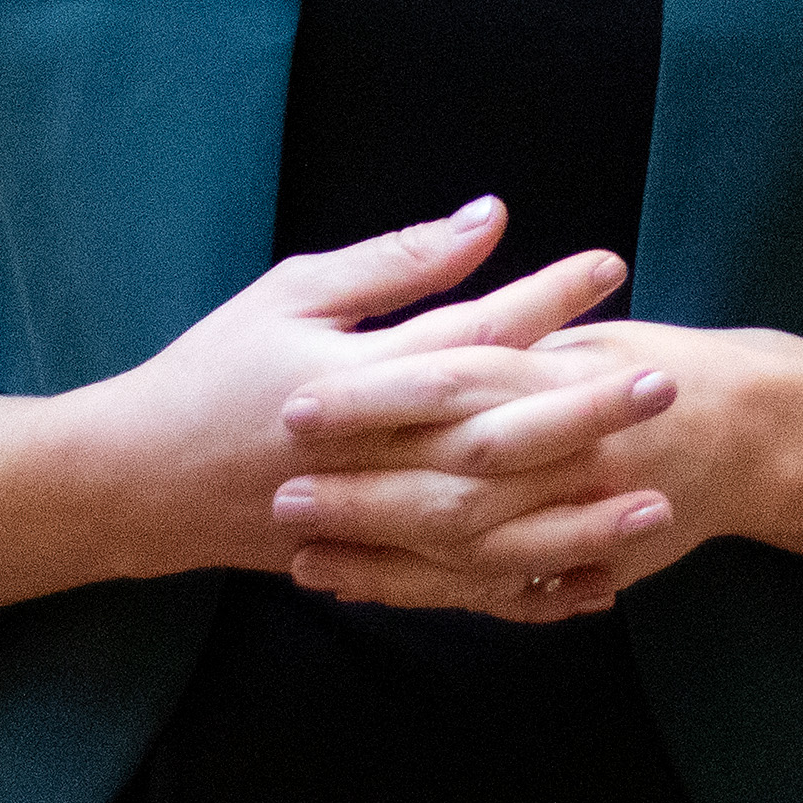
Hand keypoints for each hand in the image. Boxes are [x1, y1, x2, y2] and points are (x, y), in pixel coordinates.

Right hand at [0, 197, 661, 616]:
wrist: (138, 481)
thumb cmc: (216, 369)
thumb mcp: (296, 291)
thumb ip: (399, 261)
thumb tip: (491, 216)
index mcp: (357, 376)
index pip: (468, 332)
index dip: (545, 299)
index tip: (613, 266)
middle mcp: (373, 453)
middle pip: (495, 434)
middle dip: (584, 411)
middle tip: (664, 382)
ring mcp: (373, 521)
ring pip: (491, 527)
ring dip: (575, 517)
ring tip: (654, 501)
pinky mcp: (373, 565)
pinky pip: (463, 586)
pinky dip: (528, 586)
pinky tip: (593, 580)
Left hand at [275, 320, 802, 619]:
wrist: (752, 433)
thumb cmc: (646, 365)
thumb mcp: (574, 331)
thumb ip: (505, 330)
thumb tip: (418, 319)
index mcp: (548, 372)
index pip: (444, 378)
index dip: (368, 396)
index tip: (295, 404)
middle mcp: (557, 444)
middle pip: (442, 471)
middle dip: (361, 490)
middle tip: (281, 493)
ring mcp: (569, 510)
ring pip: (461, 543)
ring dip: (379, 553)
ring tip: (303, 556)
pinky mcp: (574, 559)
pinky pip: (488, 587)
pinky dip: (424, 592)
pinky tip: (359, 590)